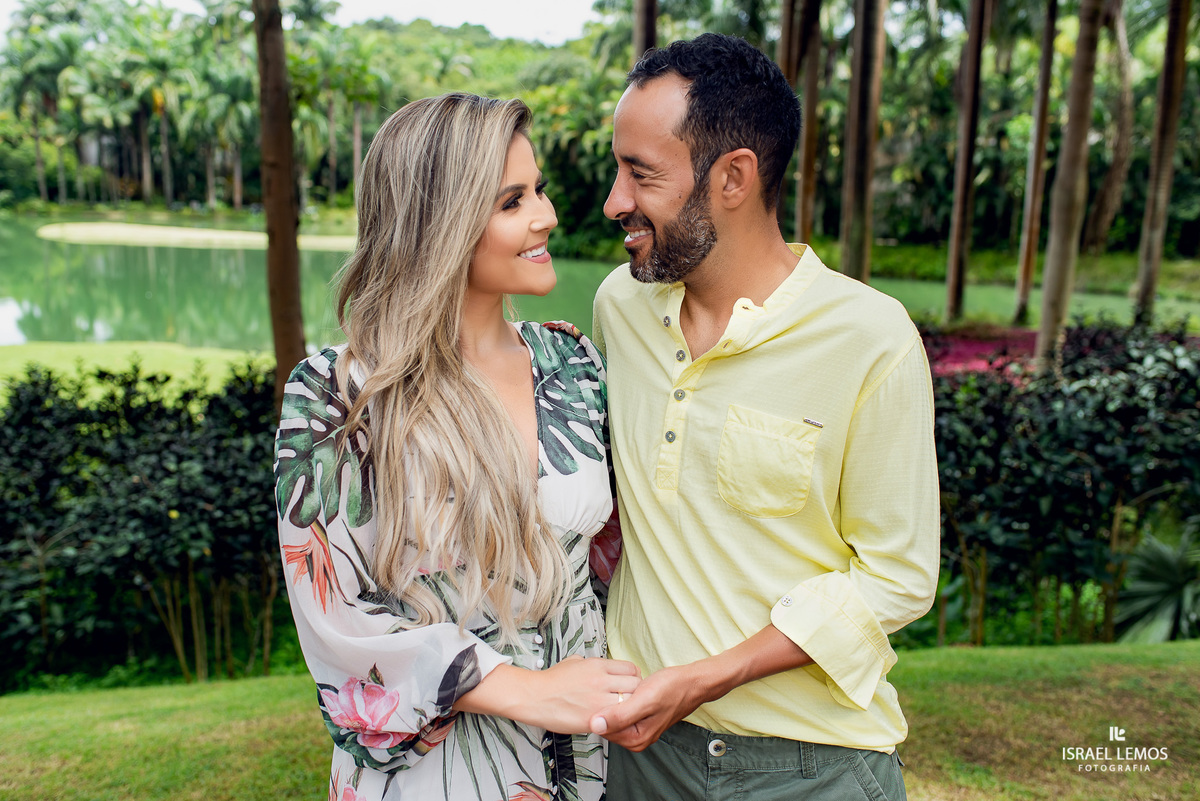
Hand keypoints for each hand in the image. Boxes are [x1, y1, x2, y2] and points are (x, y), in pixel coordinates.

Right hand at [455, 656, 640, 734]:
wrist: (534, 697)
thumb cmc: (551, 681)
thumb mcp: (573, 661)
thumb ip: (590, 663)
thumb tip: (599, 665)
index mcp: (597, 665)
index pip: (631, 668)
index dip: (632, 677)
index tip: (627, 684)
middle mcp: (601, 680)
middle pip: (636, 684)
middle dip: (634, 692)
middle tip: (628, 699)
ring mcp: (599, 699)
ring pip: (630, 702)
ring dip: (628, 707)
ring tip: (620, 710)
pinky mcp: (594, 717)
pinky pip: (617, 718)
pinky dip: (618, 720)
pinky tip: (610, 720)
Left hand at [588, 664, 706, 751]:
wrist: (691, 682)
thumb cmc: (672, 689)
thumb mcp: (644, 701)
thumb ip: (619, 716)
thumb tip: (595, 725)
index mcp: (635, 739)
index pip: (602, 729)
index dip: (598, 710)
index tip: (598, 693)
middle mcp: (636, 738)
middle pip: (606, 723)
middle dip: (605, 706)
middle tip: (610, 686)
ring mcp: (638, 728)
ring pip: (613, 715)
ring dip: (612, 700)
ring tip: (618, 686)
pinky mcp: (640, 717)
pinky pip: (621, 710)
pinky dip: (620, 699)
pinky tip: (624, 689)